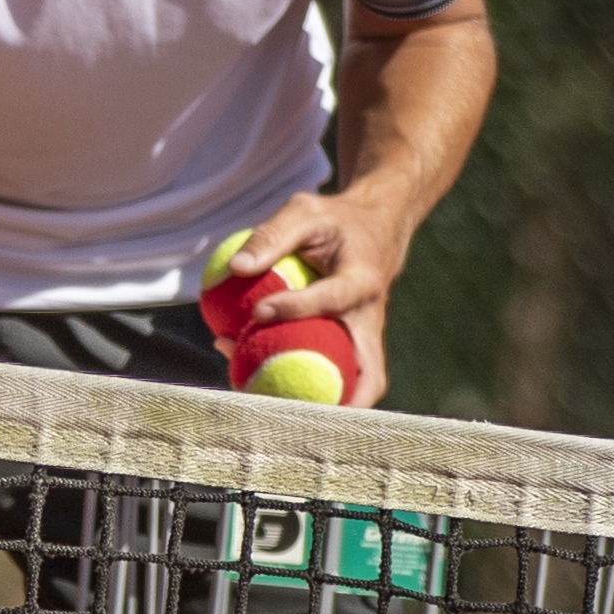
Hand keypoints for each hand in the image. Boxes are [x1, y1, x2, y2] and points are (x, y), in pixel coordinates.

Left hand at [210, 180, 416, 408]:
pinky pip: (336, 376)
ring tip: (261, 400)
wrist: (378, 232)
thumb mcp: (305, 212)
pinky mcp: (356, 349)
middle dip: (333, 397)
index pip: (332, 300)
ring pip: (355, 385)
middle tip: (278, 401)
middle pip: (366, 372)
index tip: (259, 311)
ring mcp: (367, 340)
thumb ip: (272, 235)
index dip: (298, 309)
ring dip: (317, 401)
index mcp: (363, 280)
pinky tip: (254, 374)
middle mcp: (371, 319)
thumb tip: (235, 268)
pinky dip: (305, 386)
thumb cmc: (336, 222)